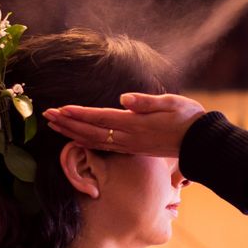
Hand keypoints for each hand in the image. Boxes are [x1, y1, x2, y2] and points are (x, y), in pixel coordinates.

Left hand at [42, 93, 205, 157]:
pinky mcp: (133, 148)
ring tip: (56, 125)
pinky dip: (87, 142)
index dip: (79, 114)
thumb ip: (146, 102)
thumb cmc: (188, 117)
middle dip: (68, 123)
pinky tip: (78, 139)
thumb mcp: (171, 103)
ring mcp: (130, 145)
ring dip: (73, 133)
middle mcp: (129, 137)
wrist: (201, 142)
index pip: (101, 117)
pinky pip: (105, 147)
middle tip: (47, 116)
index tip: (60, 109)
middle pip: (92, 131)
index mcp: (136, 123)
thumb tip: (123, 98)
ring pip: (95, 140)